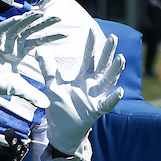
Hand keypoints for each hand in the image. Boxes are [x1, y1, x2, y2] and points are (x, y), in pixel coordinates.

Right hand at [0, 11, 61, 107]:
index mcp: (18, 51)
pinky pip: (0, 29)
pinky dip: (9, 23)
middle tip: (59, 17)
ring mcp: (1, 40)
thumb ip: (31, 94)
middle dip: (44, 23)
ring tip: (41, 13)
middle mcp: (11, 43)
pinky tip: (20, 17)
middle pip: (30, 30)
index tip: (66, 34)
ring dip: (28, 19)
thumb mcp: (15, 88)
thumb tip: (46, 104)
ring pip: (17, 26)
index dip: (51, 37)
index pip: (38, 41)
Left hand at [38, 28, 124, 155]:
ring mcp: (95, 98)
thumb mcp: (52, 85)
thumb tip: (39, 50)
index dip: (90, 45)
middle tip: (113, 38)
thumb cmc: (60, 107)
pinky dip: (113, 98)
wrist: (62, 130)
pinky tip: (120, 91)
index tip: (92, 30)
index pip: (89, 58)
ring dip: (114, 71)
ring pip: (108, 82)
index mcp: (83, 79)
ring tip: (121, 59)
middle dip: (108, 52)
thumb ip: (48, 69)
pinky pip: (106, 104)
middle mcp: (92, 86)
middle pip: (102, 66)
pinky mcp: (96, 111)